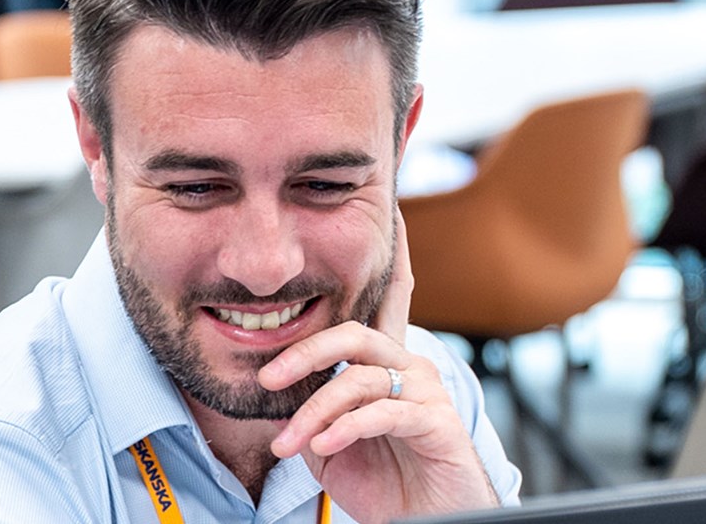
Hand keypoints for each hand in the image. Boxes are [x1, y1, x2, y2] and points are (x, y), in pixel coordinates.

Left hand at [258, 211, 498, 523]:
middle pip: (352, 334)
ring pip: (359, 379)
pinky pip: (383, 414)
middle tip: (268, 376)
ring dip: (315, 412)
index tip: (386, 212)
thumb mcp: (329, 439)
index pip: (377, 303)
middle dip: (304, 351)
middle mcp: (407, 366)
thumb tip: (275, 391)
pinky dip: (346, 429)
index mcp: (383, 362)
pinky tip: (325, 447)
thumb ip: (308, 406)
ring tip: (290, 443)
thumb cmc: (381, 479)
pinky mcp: (437, 424)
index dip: (387, 256)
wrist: (427, 520)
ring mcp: (425, 392)